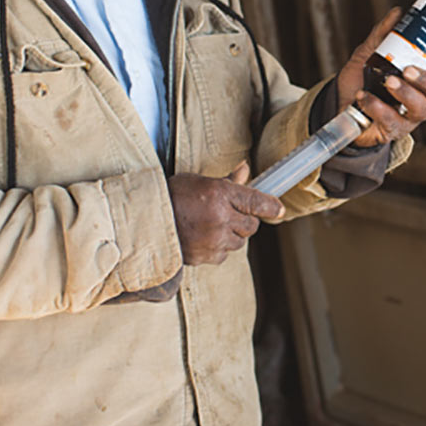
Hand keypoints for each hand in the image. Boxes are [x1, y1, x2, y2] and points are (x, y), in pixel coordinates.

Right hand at [168, 161, 283, 265]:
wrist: (147, 222)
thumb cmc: (172, 197)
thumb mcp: (198, 181)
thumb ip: (226, 180)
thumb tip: (245, 169)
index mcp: (220, 193)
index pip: (256, 201)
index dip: (270, 206)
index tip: (278, 209)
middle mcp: (220, 217)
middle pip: (251, 225)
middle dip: (244, 220)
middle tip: (228, 215)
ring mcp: (214, 239)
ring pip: (239, 241)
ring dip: (231, 235)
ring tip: (211, 226)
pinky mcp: (207, 256)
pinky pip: (223, 254)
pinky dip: (218, 248)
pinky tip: (202, 238)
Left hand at [337, 7, 425, 148]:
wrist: (339, 106)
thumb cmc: (362, 81)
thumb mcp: (368, 55)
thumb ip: (382, 36)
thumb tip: (397, 12)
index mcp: (422, 83)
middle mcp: (421, 102)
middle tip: (409, 70)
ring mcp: (409, 119)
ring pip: (421, 110)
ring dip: (406, 94)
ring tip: (388, 82)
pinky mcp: (392, 131)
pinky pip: (392, 122)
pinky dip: (377, 107)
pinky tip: (364, 96)